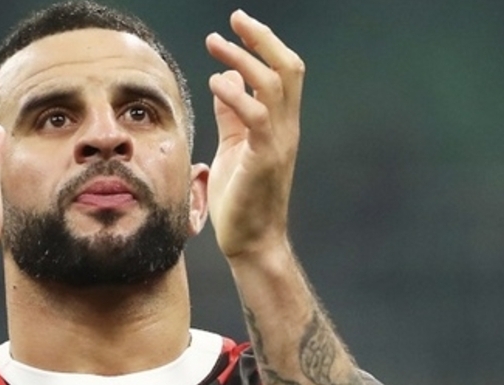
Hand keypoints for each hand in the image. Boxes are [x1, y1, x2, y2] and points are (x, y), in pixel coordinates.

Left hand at [204, 11, 303, 259]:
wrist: (251, 243)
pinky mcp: (265, 159)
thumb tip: (226, 80)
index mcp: (281, 124)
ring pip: (274, 84)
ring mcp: (279, 143)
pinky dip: (237, 94)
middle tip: (234, 19)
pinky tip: (215, 84)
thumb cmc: (240, 200)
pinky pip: (257, 116)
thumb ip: (231, 115)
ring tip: (215, 45)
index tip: (237, 24)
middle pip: (288, 68)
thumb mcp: (232, 148)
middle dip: (262, 38)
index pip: (284, 72)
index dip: (264, 43)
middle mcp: (286, 128)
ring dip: (243, 59)